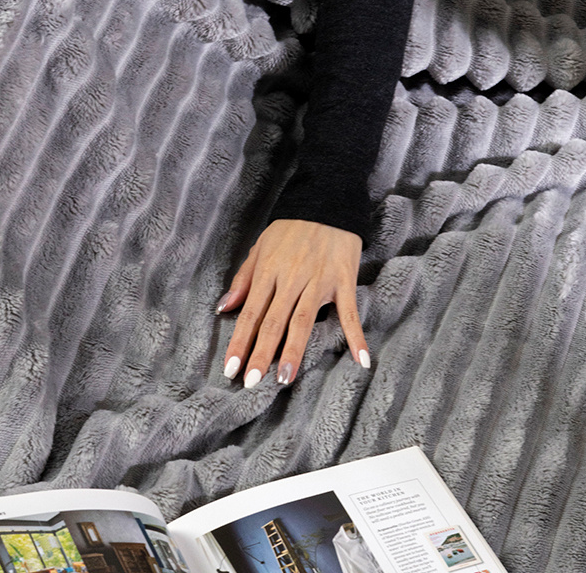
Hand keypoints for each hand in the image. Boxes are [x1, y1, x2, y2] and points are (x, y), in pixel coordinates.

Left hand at [217, 218, 368, 386]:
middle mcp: (291, 278)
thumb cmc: (290, 229)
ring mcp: (318, 281)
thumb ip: (243, 279)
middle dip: (261, 354)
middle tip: (252, 383)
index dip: (240, 342)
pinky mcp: (343, 280)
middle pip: (273, 322)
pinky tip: (360, 360)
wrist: (326, 202)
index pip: (250, 313)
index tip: (231, 369)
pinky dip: (355, 336)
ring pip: (303, 321)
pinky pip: (349, 312)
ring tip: (284, 378)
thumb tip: (224, 308)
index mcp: (268, 271)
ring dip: (294, 351)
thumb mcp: (260, 247)